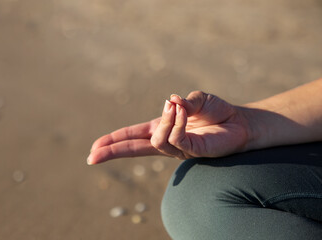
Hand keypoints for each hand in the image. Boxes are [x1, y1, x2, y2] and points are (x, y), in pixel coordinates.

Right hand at [87, 91, 250, 164]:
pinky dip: (178, 122)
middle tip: (92, 157)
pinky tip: (184, 111)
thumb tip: (172, 101)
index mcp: (161, 128)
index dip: (114, 140)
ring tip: (177, 106)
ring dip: (165, 120)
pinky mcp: (191, 151)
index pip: (133, 136)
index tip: (95, 148)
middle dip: (113, 152)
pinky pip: (176, 139)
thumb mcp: (196, 100)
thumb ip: (184, 102)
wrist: (240, 122)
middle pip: (133, 149)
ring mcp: (178, 148)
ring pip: (157, 141)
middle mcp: (166, 140)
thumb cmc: (216, 111)